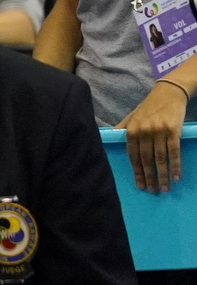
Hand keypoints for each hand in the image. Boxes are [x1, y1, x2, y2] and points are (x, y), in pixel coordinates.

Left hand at [122, 78, 188, 192]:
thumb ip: (122, 129)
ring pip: (160, 158)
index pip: (133, 156)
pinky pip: (174, 152)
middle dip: (149, 177)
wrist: (168, 93)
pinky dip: (175, 165)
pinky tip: (176, 177)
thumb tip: (109, 137)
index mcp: (131, 130)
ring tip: (164, 188)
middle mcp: (143, 132)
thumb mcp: (131, 116)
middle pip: (146, 159)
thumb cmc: (149, 107)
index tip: (139, 185)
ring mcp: (158, 131)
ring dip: (162, 175)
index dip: (136, 172)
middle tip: (152, 191)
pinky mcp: (173, 131)